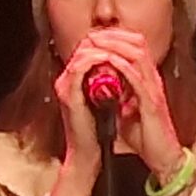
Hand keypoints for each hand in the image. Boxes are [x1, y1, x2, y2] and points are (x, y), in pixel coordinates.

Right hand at [52, 38, 116, 173]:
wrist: (88, 154)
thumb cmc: (99, 131)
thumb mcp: (106, 101)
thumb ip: (110, 84)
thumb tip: (126, 70)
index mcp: (75, 80)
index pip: (89, 48)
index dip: (109, 42)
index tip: (129, 44)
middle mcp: (67, 79)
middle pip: (85, 45)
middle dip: (108, 41)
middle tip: (128, 43)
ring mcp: (65, 86)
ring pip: (83, 52)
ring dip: (105, 48)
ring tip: (123, 50)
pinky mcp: (68, 95)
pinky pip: (80, 68)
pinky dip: (97, 61)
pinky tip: (112, 60)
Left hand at [85, 28, 183, 178]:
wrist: (163, 158)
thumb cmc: (146, 138)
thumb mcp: (126, 111)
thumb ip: (115, 97)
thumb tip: (97, 89)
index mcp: (147, 81)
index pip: (135, 48)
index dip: (116, 37)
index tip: (95, 36)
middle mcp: (153, 81)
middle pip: (137, 44)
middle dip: (113, 36)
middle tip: (93, 34)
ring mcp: (154, 90)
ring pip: (138, 56)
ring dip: (116, 46)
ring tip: (97, 42)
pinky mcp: (152, 103)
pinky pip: (138, 79)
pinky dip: (123, 67)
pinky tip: (110, 61)